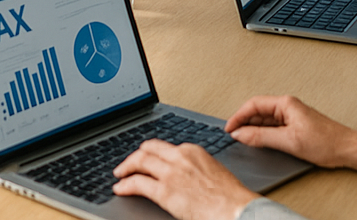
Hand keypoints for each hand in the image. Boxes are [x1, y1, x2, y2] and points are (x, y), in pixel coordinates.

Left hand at [111, 140, 256, 219]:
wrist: (237, 210)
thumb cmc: (231, 197)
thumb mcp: (213, 172)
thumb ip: (195, 169)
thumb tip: (184, 177)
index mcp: (193, 151)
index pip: (164, 146)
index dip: (151, 153)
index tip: (145, 157)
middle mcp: (180, 157)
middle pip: (148, 149)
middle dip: (135, 156)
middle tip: (127, 164)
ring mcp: (171, 173)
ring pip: (139, 161)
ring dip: (126, 167)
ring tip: (119, 174)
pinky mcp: (165, 191)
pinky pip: (137, 183)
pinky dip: (125, 185)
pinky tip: (120, 188)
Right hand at [225, 95, 356, 178]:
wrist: (346, 149)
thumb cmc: (326, 142)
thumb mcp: (289, 141)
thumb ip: (261, 136)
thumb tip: (241, 134)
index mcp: (285, 103)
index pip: (253, 104)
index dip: (238, 116)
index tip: (229, 128)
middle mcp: (287, 106)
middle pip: (257, 111)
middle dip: (243, 122)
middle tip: (233, 135)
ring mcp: (291, 116)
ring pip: (264, 119)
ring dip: (252, 128)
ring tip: (243, 139)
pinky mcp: (294, 125)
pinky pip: (272, 126)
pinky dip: (262, 133)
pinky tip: (259, 141)